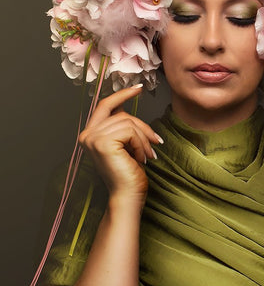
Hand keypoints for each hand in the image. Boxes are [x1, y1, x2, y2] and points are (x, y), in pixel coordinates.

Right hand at [79, 85, 163, 200]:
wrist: (127, 197)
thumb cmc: (129, 175)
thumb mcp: (126, 145)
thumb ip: (122, 126)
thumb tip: (127, 104)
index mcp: (89, 135)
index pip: (105, 105)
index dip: (121, 95)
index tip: (138, 88)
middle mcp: (87, 135)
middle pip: (121, 114)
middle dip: (142, 127)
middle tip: (155, 142)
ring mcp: (93, 139)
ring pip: (128, 122)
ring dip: (143, 139)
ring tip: (148, 155)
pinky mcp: (103, 143)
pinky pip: (130, 131)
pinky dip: (141, 144)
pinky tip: (141, 159)